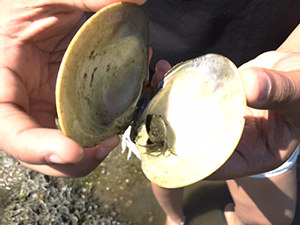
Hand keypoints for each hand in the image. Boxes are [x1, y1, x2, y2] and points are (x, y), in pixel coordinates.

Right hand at [0, 0, 144, 176]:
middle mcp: (24, 104)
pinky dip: (104, 125)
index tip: (71, 151)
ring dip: (94, 147)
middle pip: (42, 152)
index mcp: (2, 84)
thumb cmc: (19, 7)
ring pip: (67, 143)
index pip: (10, 131)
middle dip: (75, 159)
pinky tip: (123, 108)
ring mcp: (47, 106)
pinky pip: (84, 123)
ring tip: (118, 133)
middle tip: (107, 145)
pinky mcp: (65, 104)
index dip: (37, 147)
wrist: (26, 10)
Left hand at [153, 47, 299, 179]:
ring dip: (167, 101)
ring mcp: (219, 119)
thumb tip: (251, 86)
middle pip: (195, 142)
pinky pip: (193, 94)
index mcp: (252, 154)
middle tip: (150, 115)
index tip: (167, 147)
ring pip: (189, 116)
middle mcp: (231, 140)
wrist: (296, 73)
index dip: (191, 160)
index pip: (216, 165)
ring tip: (154, 84)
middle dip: (170, 129)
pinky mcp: (213, 100)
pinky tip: (165, 69)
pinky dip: (178, 82)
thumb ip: (280, 92)